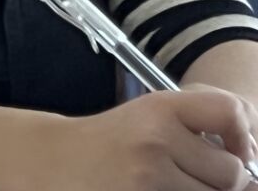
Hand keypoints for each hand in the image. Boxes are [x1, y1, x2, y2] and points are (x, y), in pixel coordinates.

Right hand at [37, 91, 256, 190]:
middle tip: (193, 177)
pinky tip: (161, 190)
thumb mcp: (148, 119)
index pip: (231, 111)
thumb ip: (197, 132)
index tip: (234, 150)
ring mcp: (148, 178)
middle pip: (233, 172)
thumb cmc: (110, 144)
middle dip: (224, 181)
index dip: (243, 137)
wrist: (53, 162)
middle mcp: (156, 139)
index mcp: (159, 108)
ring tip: (170, 185)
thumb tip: (252, 170)